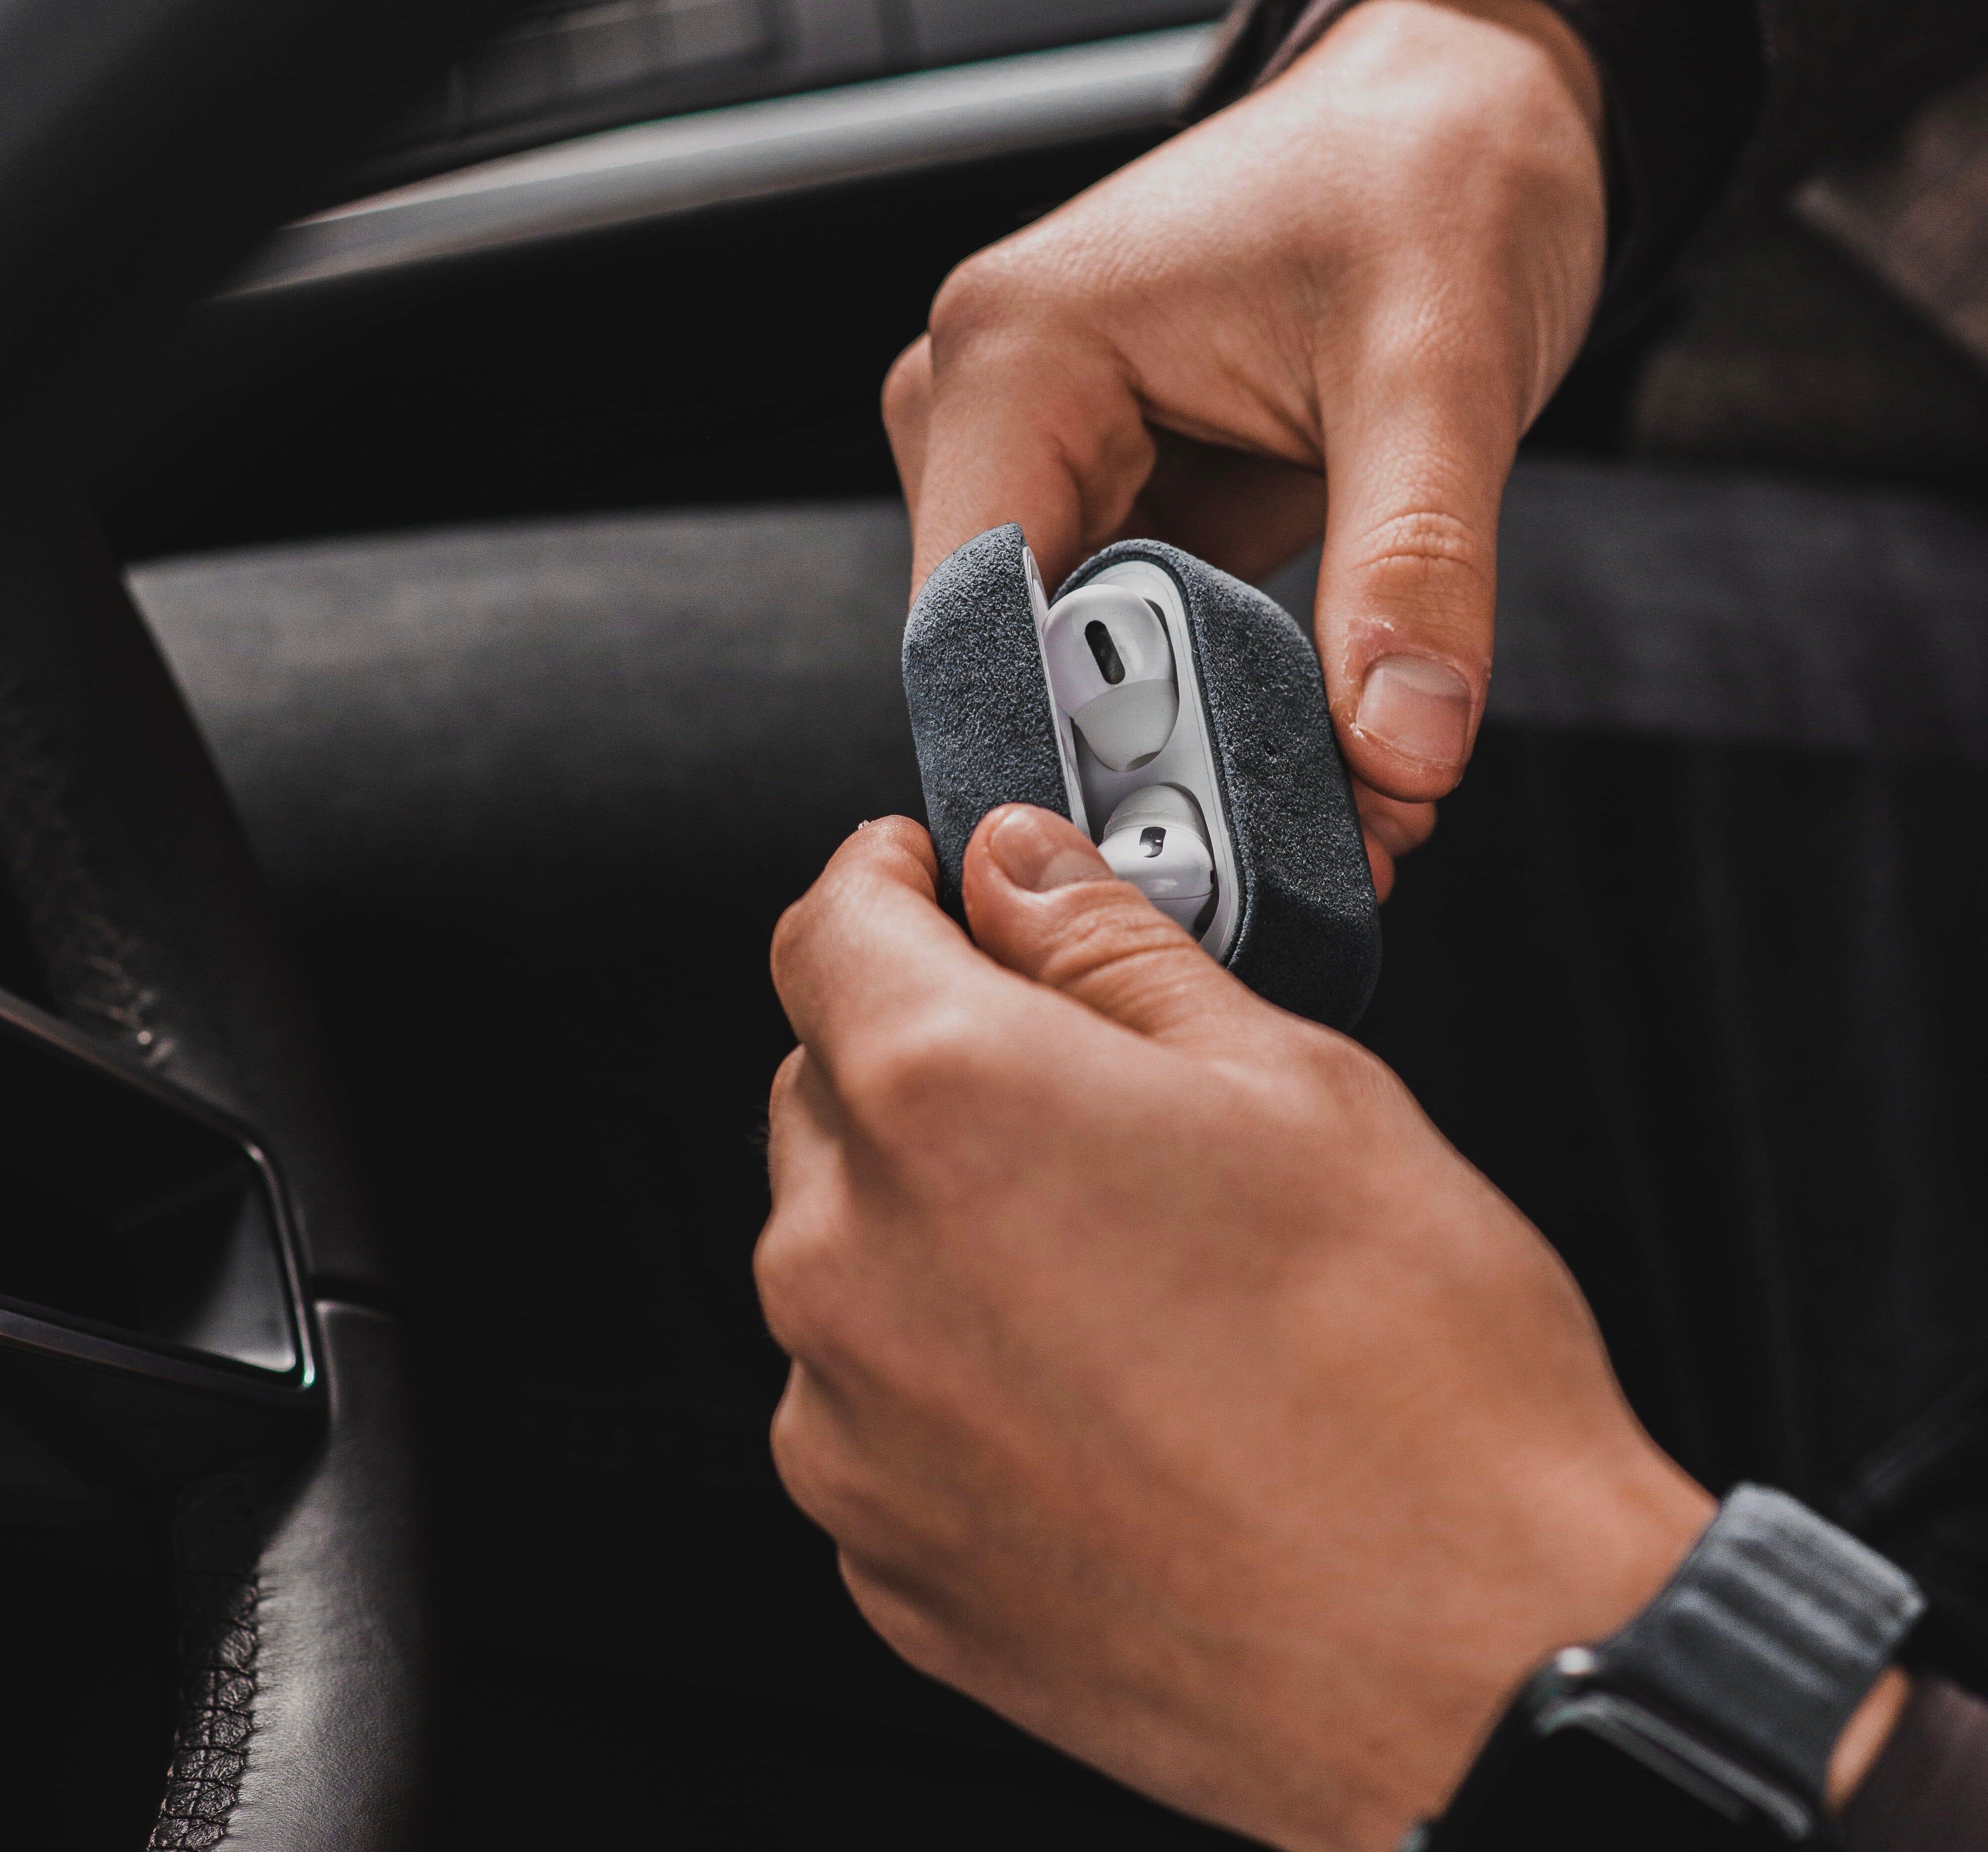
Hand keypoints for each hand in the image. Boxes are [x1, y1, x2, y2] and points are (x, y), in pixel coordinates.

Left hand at [761, 806, 1709, 1849]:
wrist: (1476, 1652)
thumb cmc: (1408, 1370)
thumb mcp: (1285, 1076)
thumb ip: (1110, 948)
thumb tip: (1025, 872)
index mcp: (943, 1102)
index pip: (827, 930)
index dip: (883, 881)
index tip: (931, 882)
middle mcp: (851, 1265)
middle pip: (827, 1087)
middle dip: (922, 1047)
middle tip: (1070, 1073)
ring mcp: (851, 1427)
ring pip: (842, 1248)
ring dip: (933, 1215)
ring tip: (1113, 1257)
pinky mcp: (884, 1552)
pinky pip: (865, 1398)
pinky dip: (943, 1358)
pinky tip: (1089, 1377)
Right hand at [884, 0, 1606, 898]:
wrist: (1459, 109)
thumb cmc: (1428, 175)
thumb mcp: (1444, 364)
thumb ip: (1414, 565)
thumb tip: (1400, 751)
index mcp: (1016, 350)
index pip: (976, 619)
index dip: (1066, 757)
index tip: (1179, 861)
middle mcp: (987, 404)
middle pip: (1011, 661)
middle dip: (1145, 773)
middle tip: (1299, 856)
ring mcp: (1035, 453)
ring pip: (1064, 668)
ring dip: (1181, 752)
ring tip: (1328, 807)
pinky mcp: (1099, 489)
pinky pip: (1118, 640)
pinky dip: (1201, 708)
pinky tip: (1301, 748)